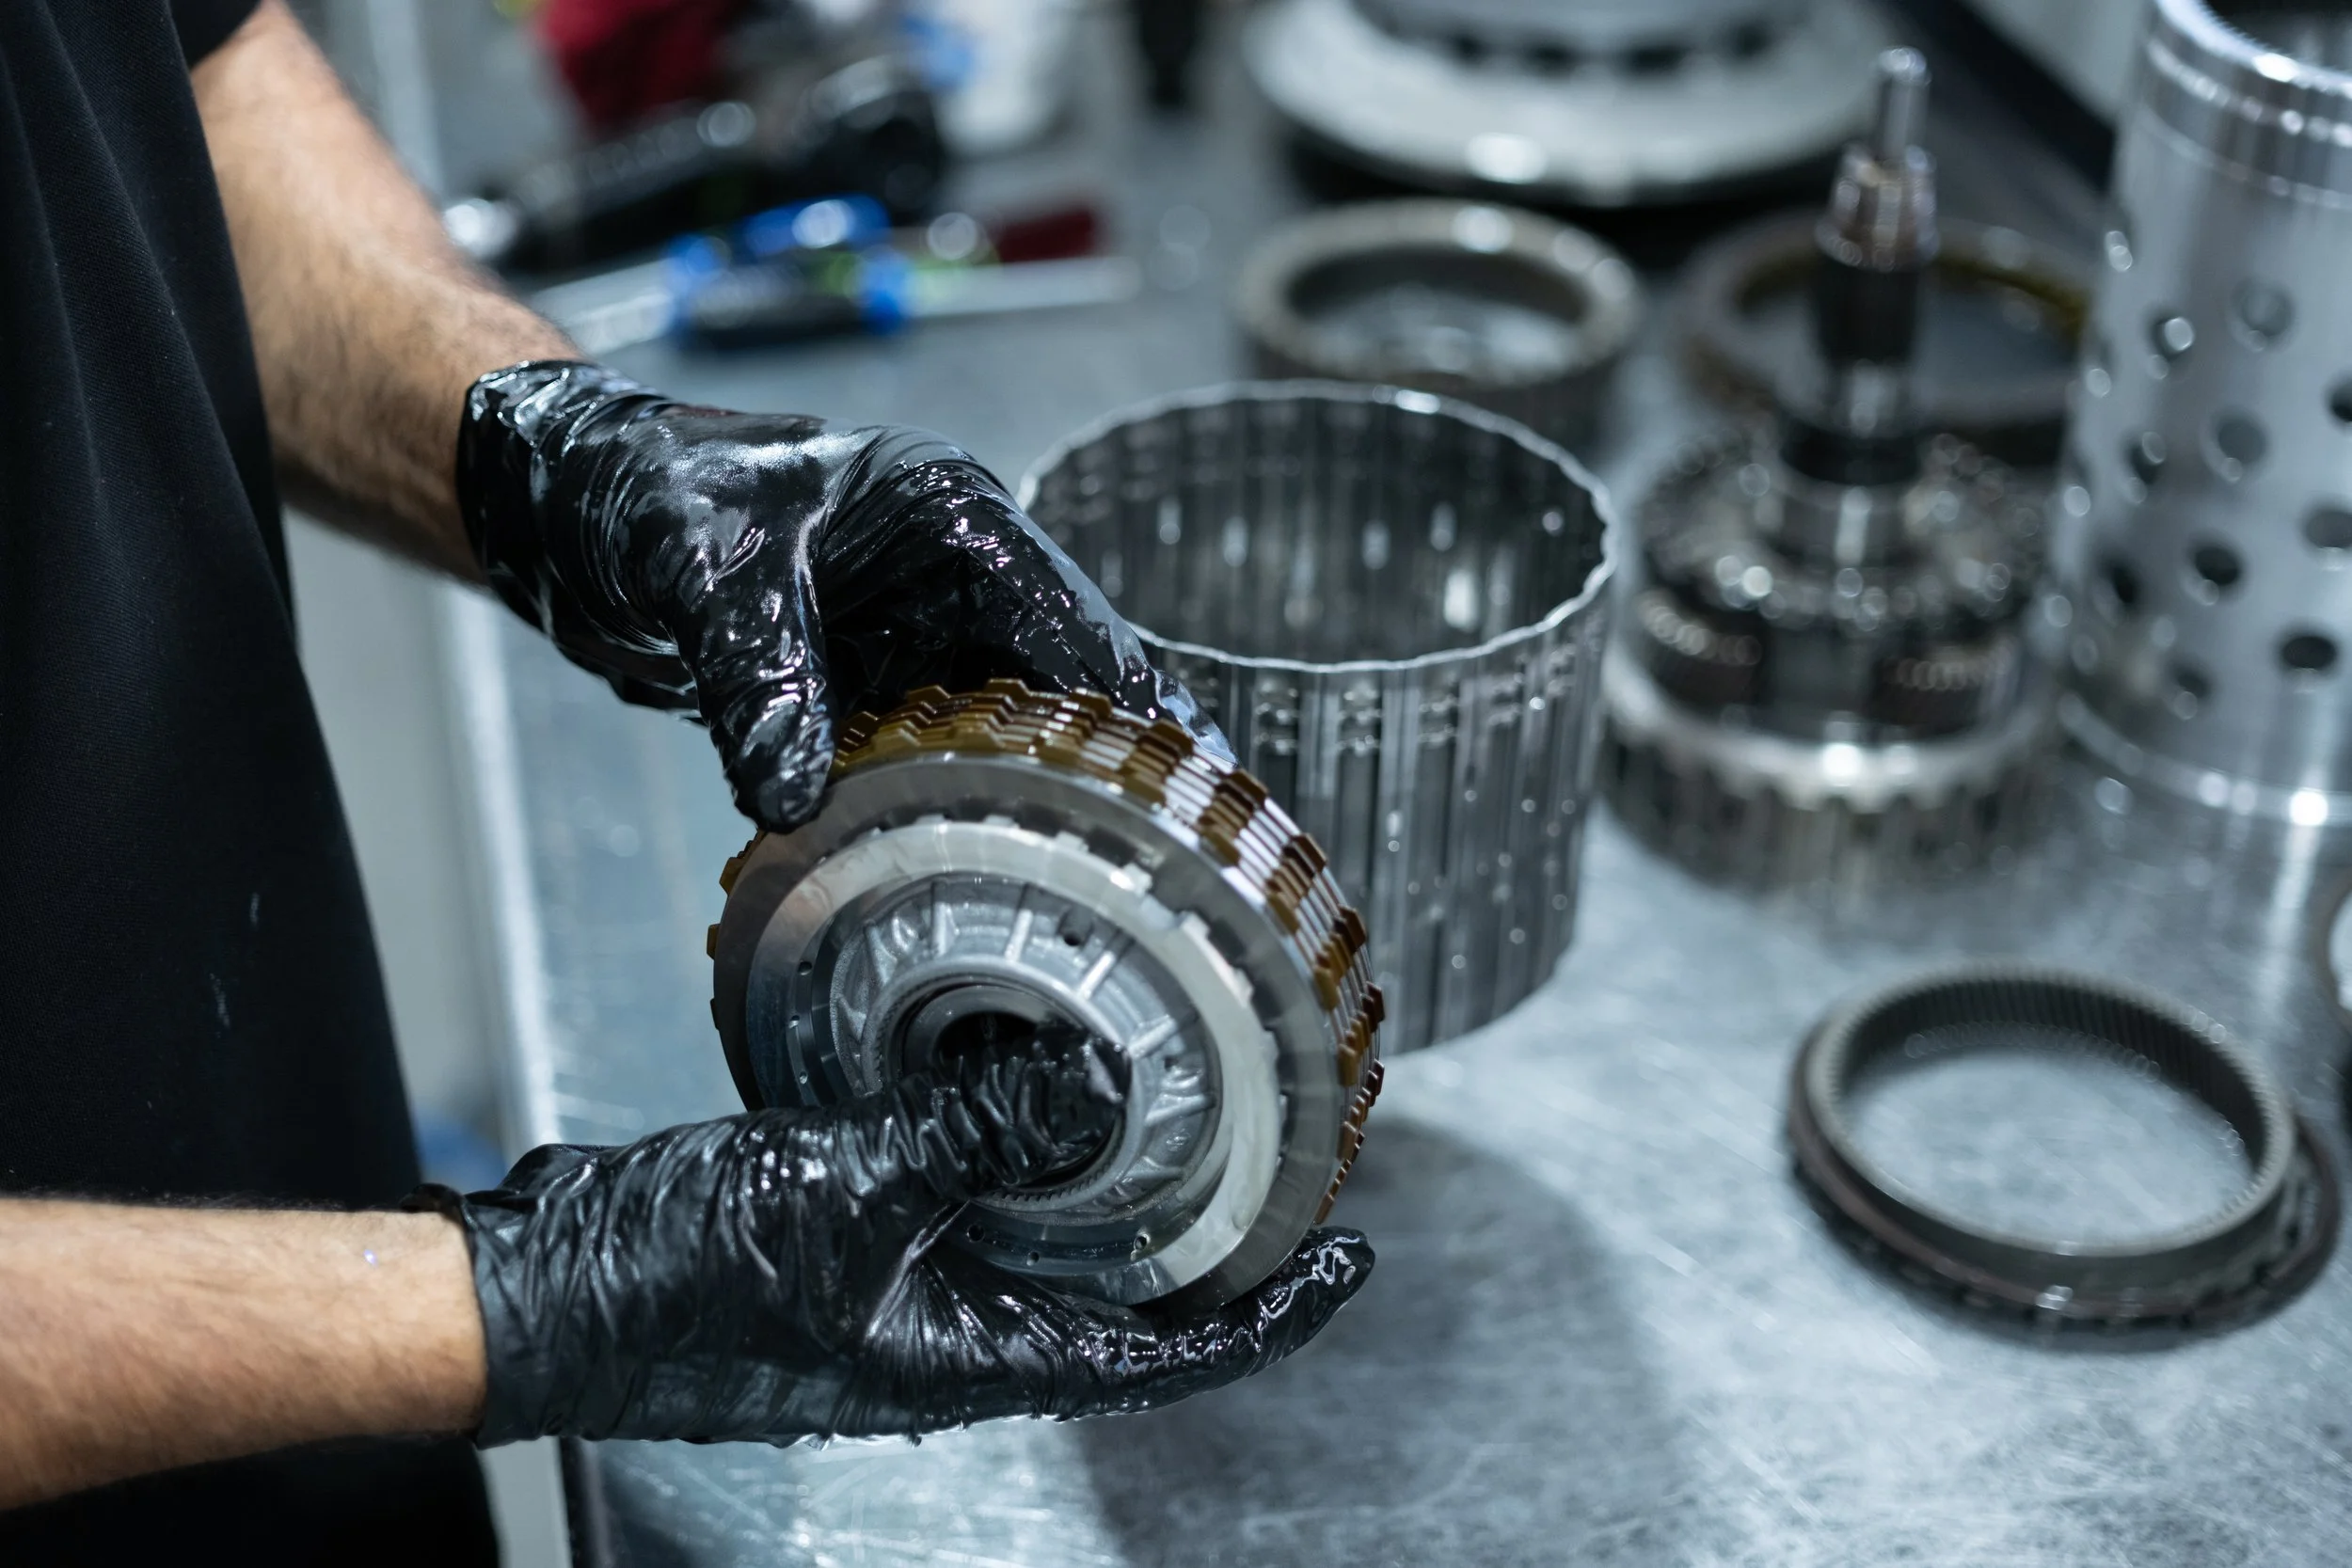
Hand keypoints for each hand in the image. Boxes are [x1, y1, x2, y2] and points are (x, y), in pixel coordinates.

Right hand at [418, 1030, 1371, 1445]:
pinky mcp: (864, 1242)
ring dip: (1119, 1182)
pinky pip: (974, 1198)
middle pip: (1129, 1295)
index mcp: (977, 1359)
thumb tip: (1091, 1089)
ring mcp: (911, 1296)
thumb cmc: (671, 1284)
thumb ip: (970, 1135)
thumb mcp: (842, 1191)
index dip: (1273, 1311)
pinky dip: (1020, 1145)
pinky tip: (1020, 1074)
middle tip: (1287, 1152)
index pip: (1171, 1354)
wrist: (545, 1294)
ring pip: (1052, 1241)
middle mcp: (959, 1337)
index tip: (1349, 1258)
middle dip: (1215, 1231)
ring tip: (1185, 1100)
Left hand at [455, 361, 1221, 830]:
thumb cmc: (638, 490)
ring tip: (1100, 899)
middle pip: (1066, 690)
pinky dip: (957, 817)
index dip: (1129, 719)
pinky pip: (937, 764)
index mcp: (949, 513)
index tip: (1177, 804)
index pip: (1073, 625)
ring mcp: (916, 635)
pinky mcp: (872, 687)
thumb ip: (761, 681)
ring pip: (1010, 736)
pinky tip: (986, 885)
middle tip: (1170, 876)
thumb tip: (796, 797)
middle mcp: (953, 575)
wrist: (561, 505)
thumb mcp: (705, 576)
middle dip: (1112, 778)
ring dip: (1038, 808)